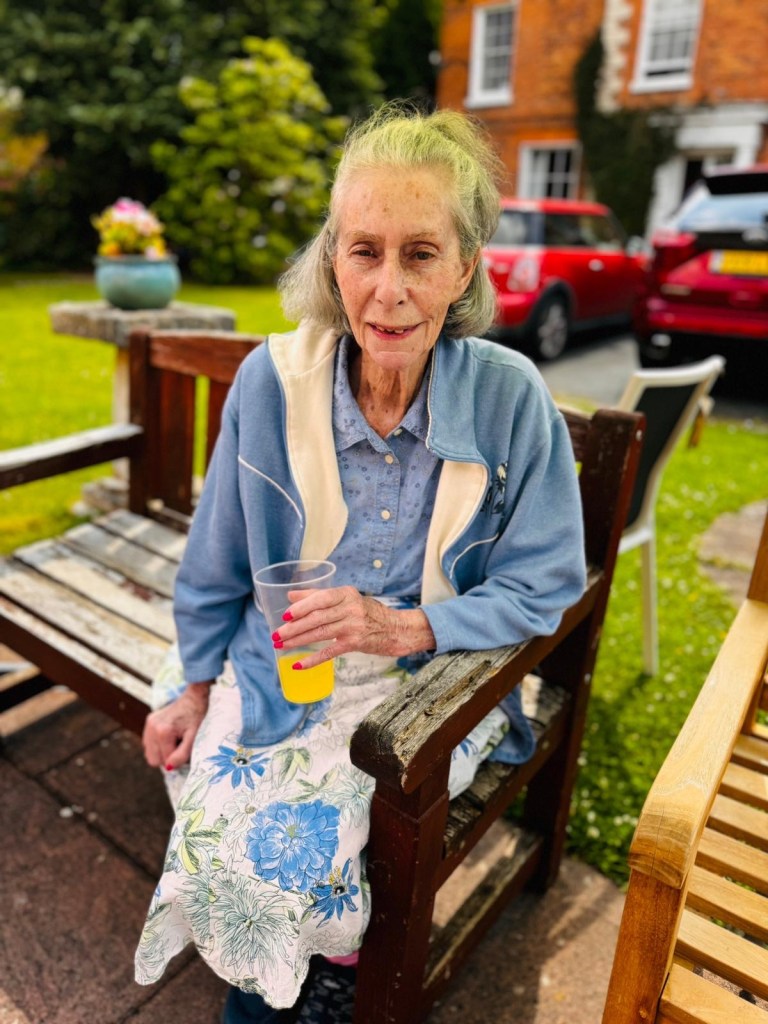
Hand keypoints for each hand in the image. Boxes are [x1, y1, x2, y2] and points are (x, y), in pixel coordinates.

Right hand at [142, 682, 211, 769]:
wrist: (195, 698)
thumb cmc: (198, 717)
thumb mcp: (194, 737)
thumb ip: (182, 754)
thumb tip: (169, 768)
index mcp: (163, 731)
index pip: (165, 761)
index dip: (178, 758)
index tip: (187, 746)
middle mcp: (151, 728)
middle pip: (154, 760)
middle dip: (168, 756)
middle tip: (181, 743)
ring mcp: (148, 724)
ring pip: (150, 754)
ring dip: (163, 751)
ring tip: (176, 738)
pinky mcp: (148, 722)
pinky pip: (149, 744)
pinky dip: (159, 745)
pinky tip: (170, 735)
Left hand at [271, 586, 435, 669]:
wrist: (396, 629)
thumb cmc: (368, 612)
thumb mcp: (346, 598)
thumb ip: (318, 595)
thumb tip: (290, 596)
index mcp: (346, 593)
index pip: (320, 599)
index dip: (301, 608)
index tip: (285, 616)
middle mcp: (350, 608)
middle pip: (317, 617)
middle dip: (294, 627)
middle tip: (276, 635)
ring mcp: (354, 626)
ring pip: (320, 633)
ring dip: (298, 641)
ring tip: (281, 646)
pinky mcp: (356, 643)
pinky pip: (330, 652)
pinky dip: (313, 659)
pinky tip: (298, 665)